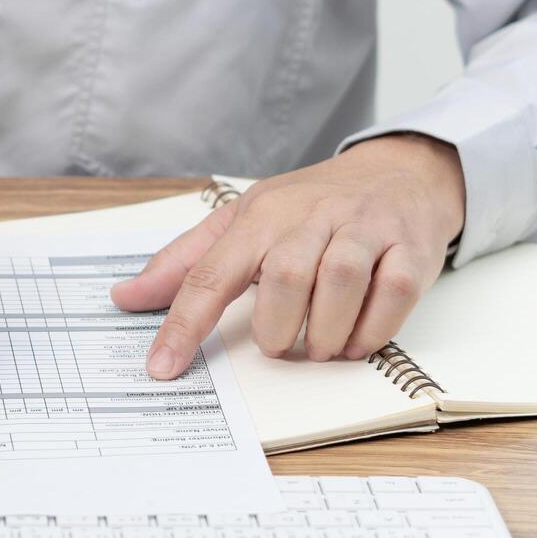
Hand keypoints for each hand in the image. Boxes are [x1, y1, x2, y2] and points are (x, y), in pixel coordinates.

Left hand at [110, 134, 465, 378]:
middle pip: (284, 279)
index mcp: (260, 215)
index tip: (162, 367)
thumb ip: (184, 263)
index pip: (210, 272)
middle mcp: (312, 216)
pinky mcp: (412, 246)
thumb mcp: (242, 221)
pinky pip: (394, 292)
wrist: (398, 171)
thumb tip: (124, 296)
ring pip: (340, 283)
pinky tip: (356, 340)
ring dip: (325, 333)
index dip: (183, 324)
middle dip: (277, 328)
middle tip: (279, 345)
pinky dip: (372, 329)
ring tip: (318, 347)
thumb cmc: (309, 206)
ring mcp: (365, 228)